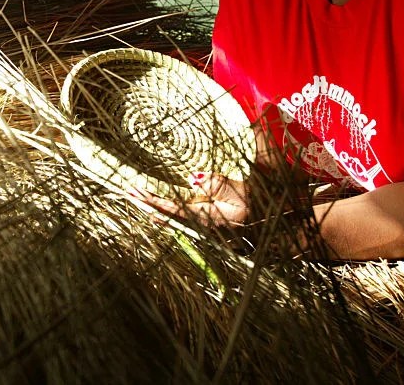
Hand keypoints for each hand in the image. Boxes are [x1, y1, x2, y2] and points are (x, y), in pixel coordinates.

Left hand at [131, 173, 249, 228]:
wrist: (276, 220)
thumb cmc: (260, 202)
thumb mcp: (243, 190)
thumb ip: (219, 184)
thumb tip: (193, 177)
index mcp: (211, 218)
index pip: (177, 210)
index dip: (156, 202)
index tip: (138, 193)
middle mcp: (204, 225)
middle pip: (169, 215)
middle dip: (148, 204)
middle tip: (127, 192)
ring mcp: (204, 226)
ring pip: (173, 218)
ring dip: (153, 207)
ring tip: (135, 197)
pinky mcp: (207, 223)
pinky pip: (180, 218)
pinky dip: (165, 212)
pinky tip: (154, 211)